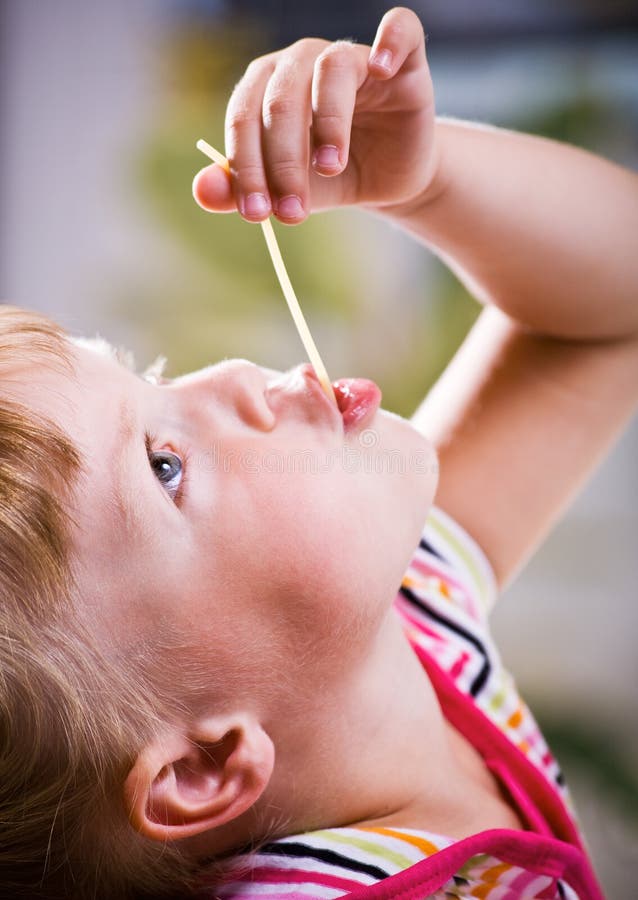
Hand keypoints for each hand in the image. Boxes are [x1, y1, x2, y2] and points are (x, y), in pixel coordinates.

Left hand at [193, 7, 437, 223]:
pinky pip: (399, 29)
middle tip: (293, 212)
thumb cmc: (332, 178)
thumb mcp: (287, 191)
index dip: (246, 167)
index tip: (256, 215)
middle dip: (283, 161)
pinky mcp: (402, 61)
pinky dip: (390, 39)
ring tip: (331, 168)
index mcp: (267, 89)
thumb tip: (201, 193)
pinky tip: (382, 68)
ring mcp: (353, 58)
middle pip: (282, 98)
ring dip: (328, 121)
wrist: (388, 180)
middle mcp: (304, 63)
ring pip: (332, 68)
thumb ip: (245, 189)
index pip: (244, 116)